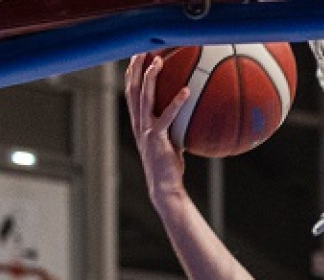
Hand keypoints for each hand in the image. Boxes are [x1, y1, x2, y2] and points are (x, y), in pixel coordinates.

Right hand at [125, 53, 188, 197]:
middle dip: (134, 67)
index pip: (131, 93)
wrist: (164, 187)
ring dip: (149, 77)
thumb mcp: (172, 142)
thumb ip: (176, 127)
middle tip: (140, 48)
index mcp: (139, 123)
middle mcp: (138, 124)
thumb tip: (192, 116)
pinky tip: (186, 91)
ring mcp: (145, 131)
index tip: (136, 56)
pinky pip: (167, 116)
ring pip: (144, 98)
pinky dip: (176, 103)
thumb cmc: (169, 167)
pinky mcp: (157, 139)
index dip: (131, 74)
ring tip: (157, 60)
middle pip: (132, 89)